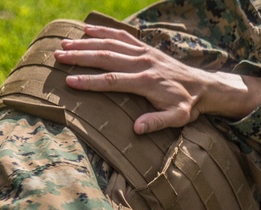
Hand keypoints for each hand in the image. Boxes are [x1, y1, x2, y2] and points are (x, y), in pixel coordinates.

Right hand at [55, 25, 260, 132]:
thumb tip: (136, 129)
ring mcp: (144, 52)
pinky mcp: (145, 48)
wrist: (202, 86)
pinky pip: (122, 36)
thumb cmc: (187, 105)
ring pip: (110, 44)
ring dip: (86, 43)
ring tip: (64, 45)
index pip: (113, 81)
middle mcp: (143, 63)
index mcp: (147, 81)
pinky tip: (86, 29)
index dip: (90, 82)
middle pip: (106, 57)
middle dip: (80, 57)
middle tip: (58, 58)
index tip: (70, 82)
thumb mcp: (177, 118)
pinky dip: (104, 31)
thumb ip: (157, 122)